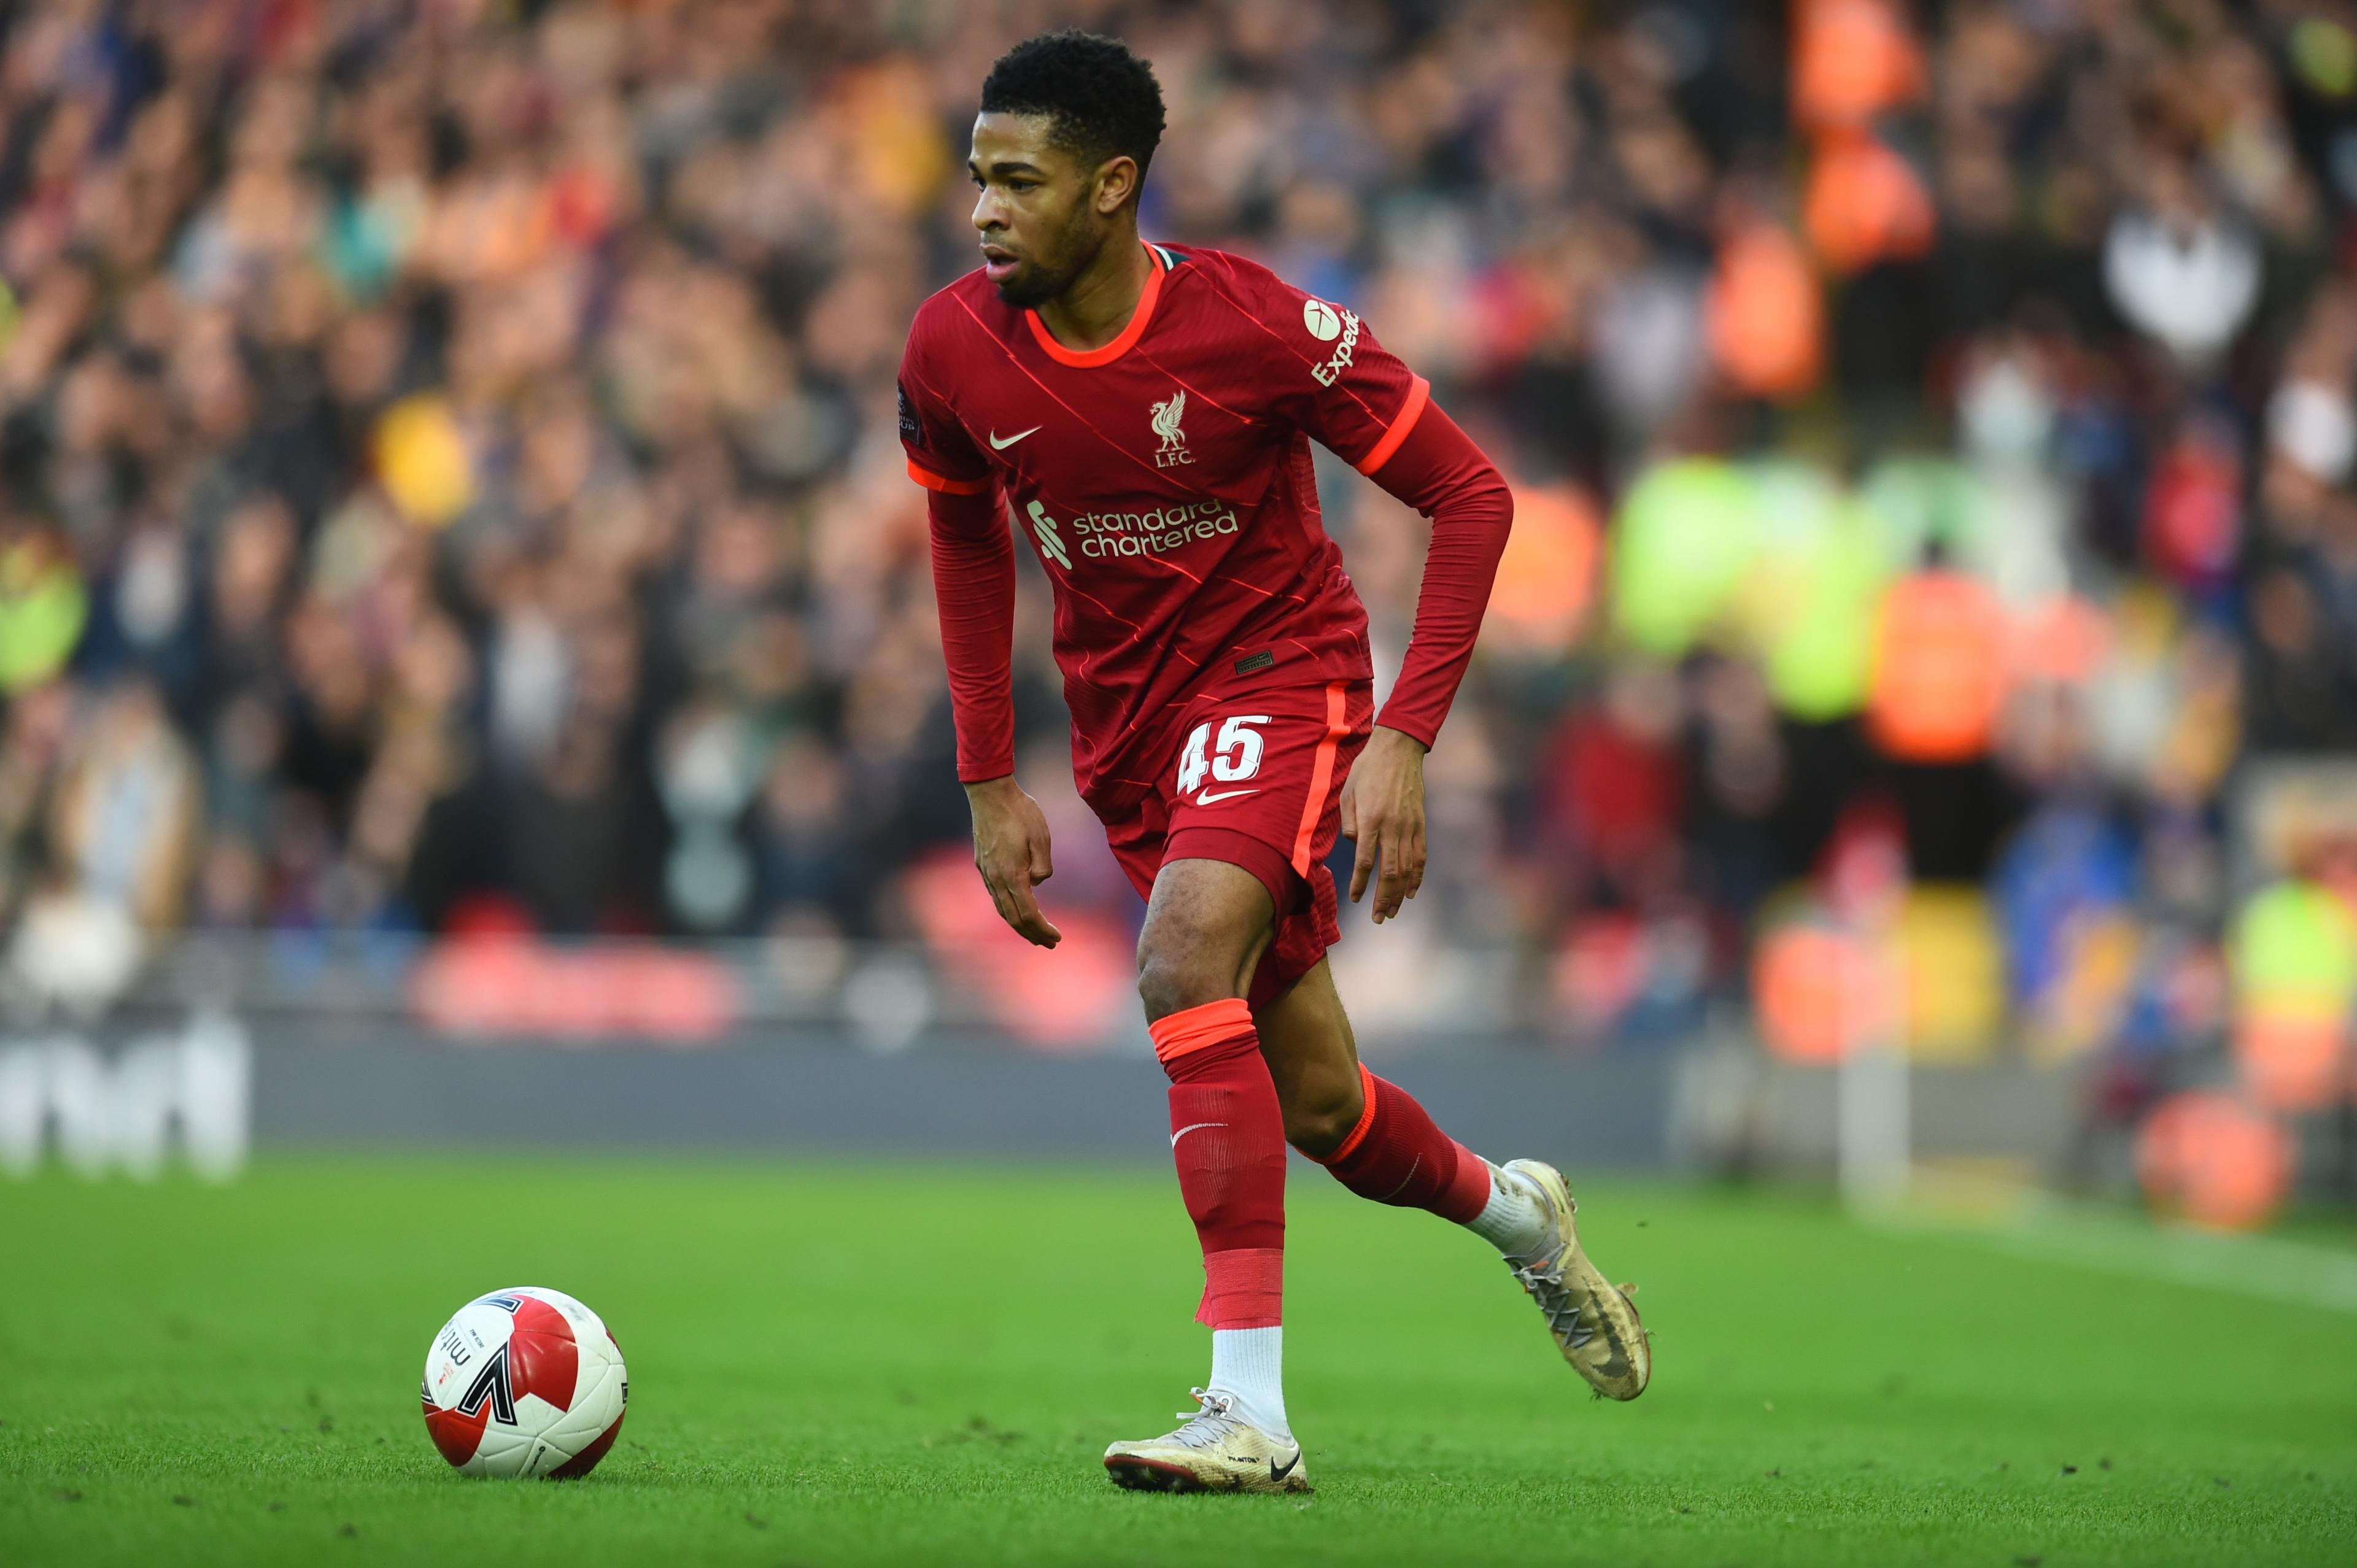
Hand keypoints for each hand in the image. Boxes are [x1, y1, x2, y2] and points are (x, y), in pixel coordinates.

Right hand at [964, 776, 1061, 947]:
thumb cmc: (1020, 811)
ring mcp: (986, 872)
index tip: (1057, 938)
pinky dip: (1008, 909)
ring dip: (1019, 925)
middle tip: (1050, 944)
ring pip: (1001, 909)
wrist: (989, 792)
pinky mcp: (982, 864)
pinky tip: (1018, 908)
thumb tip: (1038, 883)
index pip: (1029, 914)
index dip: (1043, 929)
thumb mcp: (1042, 837)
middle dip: (1032, 935)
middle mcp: (996, 878)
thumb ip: (1043, 866)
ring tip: (1034, 934)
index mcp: (1012, 874)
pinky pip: (995, 895)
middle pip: (1013, 918)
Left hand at [1337, 725, 1427, 923]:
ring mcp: (1410, 826)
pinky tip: (1411, 892)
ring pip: (1407, 868)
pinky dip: (1418, 876)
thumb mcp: (1348, 793)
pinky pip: (1421, 855)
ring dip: (1399, 894)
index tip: (1356, 899)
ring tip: (1391, 912)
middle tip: (1377, 918)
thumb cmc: (1367, 770)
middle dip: (1383, 898)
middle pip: (1389, 872)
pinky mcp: (1421, 823)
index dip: (1361, 884)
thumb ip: (1349, 823)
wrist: (1398, 749)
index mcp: (1371, 819)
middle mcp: (1392, 826)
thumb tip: (1355, 846)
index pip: (1365, 861)